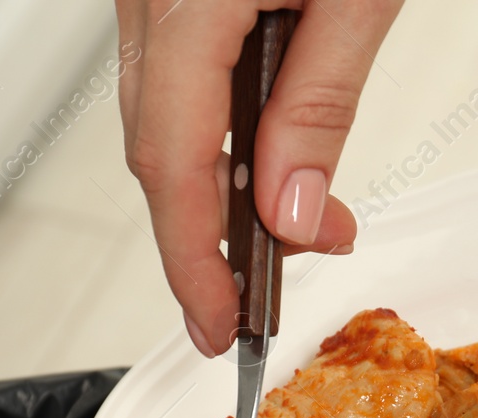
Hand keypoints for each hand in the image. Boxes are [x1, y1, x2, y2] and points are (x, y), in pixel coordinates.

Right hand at [114, 0, 403, 354]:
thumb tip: (290, 208)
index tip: (220, 324)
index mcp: (184, 1)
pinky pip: (175, 77)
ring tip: (304, 218)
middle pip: (158, 149)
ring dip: (225, 183)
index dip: (194, 261)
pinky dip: (219, 128)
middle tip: (270, 291)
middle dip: (217, 237)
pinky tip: (272, 149)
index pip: (173, 162)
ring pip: (163, 116)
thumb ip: (319, 100)